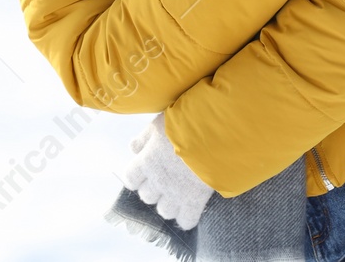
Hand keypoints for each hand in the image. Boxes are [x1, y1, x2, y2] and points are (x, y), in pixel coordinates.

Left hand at [118, 112, 213, 230]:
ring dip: (169, 203)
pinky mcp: (194, 202)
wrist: (213, 133)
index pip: (130, 179)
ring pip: (164, 211)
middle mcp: (157, 181)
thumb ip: (144, 138)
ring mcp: (175, 194)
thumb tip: (133, 149)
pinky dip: (187, 217)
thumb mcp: (159, 124)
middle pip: (147, 196)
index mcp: (146, 161)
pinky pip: (186, 221)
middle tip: (165, 179)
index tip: (145, 172)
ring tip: (178, 193)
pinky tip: (191, 207)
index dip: (136, 177)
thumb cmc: (185, 123)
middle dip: (154, 189)